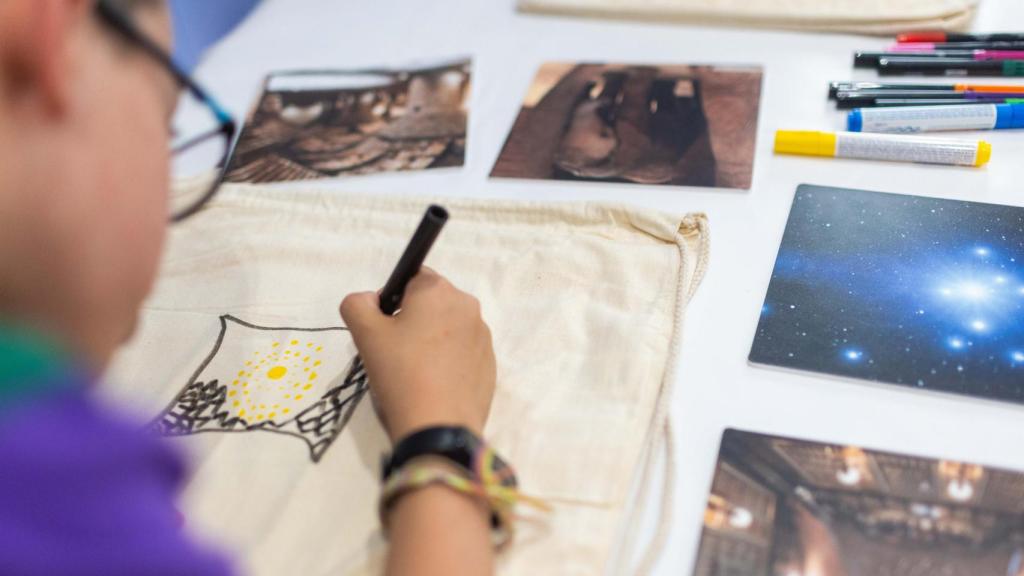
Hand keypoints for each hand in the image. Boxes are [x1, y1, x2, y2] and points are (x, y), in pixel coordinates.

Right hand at [340, 268, 495, 442]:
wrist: (438, 428)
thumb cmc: (400, 374)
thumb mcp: (365, 335)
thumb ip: (357, 304)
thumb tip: (370, 300)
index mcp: (439, 292)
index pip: (411, 278)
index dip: (392, 300)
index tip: (384, 328)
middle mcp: (468, 307)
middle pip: (432, 304)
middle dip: (412, 320)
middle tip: (394, 353)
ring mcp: (484, 338)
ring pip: (448, 329)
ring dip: (430, 341)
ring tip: (413, 373)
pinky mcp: (490, 365)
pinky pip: (462, 354)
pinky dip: (447, 363)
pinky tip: (432, 386)